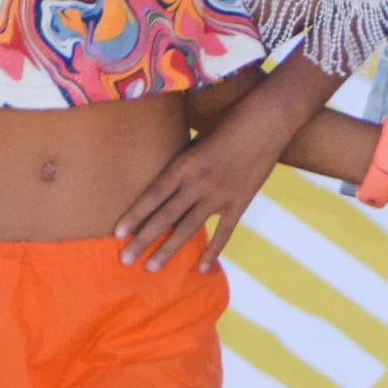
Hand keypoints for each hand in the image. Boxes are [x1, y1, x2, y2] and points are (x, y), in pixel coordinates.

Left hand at [115, 128, 278, 273]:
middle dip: (144, 240)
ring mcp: (220, 195)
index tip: (118, 232)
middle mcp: (198, 182)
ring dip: (169, 249)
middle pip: (166, 216)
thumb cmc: (232, 119)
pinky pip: (224, 232)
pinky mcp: (240, 202)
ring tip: (151, 268)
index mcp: (185, 163)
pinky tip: (201, 268)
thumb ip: (185, 158)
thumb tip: (169, 176)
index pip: (154, 194)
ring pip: (189, 228)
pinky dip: (213, 251)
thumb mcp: (199, 135)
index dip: (135, 214)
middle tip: (126, 260)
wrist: (269, 120)